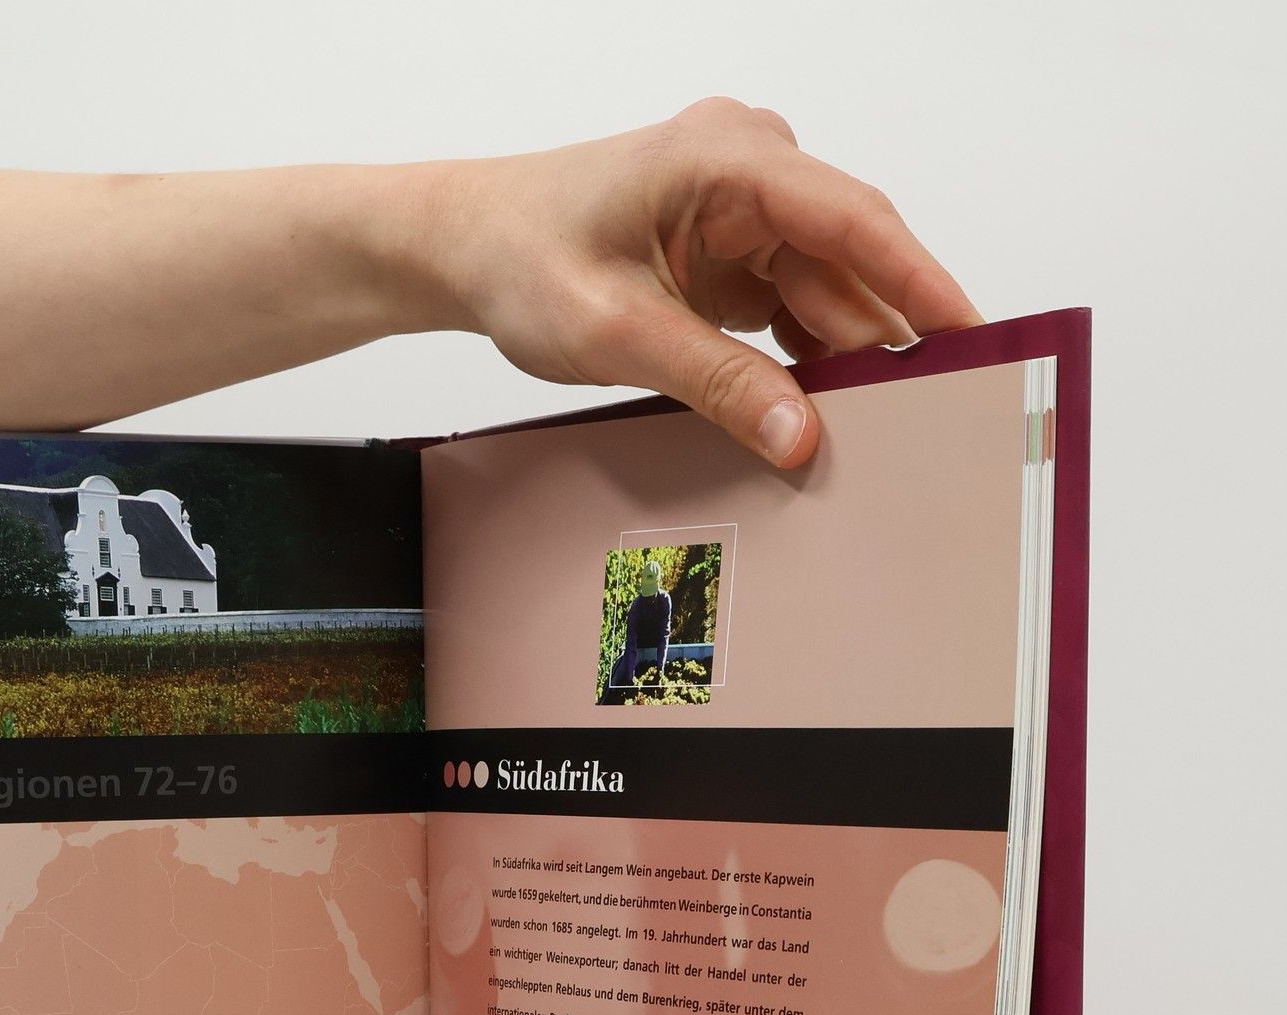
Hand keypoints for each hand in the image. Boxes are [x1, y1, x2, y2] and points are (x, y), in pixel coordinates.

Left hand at [420, 98, 982, 466]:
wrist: (464, 246)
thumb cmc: (522, 260)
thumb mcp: (618, 333)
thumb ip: (715, 382)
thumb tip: (800, 433)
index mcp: (727, 158)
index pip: (852, 219)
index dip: (920, 283)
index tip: (974, 335)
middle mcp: (749, 167)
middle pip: (847, 259)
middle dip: (884, 337)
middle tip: (932, 414)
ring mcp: (743, 207)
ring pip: (823, 287)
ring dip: (843, 355)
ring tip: (882, 426)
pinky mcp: (730, 248)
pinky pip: (790, 302)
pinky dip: (804, 355)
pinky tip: (822, 408)